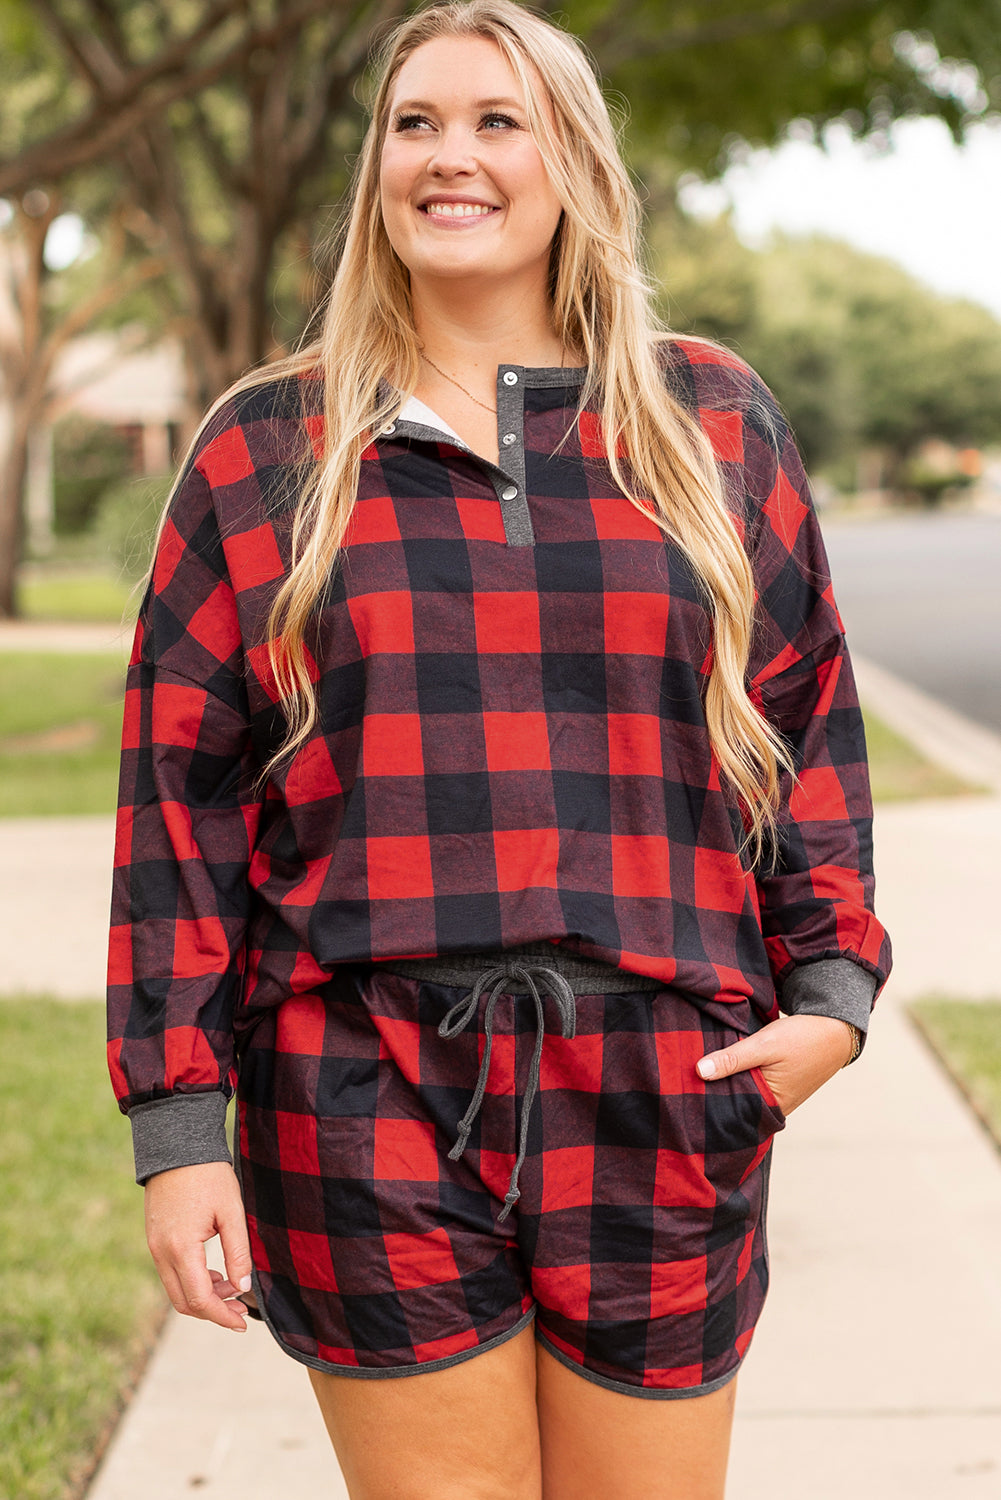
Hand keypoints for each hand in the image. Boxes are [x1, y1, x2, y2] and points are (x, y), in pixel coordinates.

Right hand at [144, 1162, 252, 1331]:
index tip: (243, 1322)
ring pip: (175, 1290)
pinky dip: (191, 1281)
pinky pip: (170, 1273)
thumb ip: (238, 1252)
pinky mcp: (154, 1239)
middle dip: (213, 1312)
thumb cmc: (208, 1175)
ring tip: (232, 1287)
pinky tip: (214, 1273)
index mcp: (181, 1248)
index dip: (223, 1316)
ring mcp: (154, 1247)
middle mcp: (161, 1253)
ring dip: (203, 1296)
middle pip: (184, 1302)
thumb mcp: (231, 1212)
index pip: (200, 1299)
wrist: (177, 1146)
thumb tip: (243, 1287)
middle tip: (241, 1310)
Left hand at [696, 1013, 855, 1116]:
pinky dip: (740, 1077)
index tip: (685, 1092)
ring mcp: (778, 1098)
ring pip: (744, 1093)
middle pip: (737, 1104)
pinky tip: (722, 1068)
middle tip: (684, 1083)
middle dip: (716, 1093)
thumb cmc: (802, 1038)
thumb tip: (699, 1072)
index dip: (710, 1101)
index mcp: (772, 1105)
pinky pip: (754, 1086)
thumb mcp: (764, 1045)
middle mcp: (775, 1107)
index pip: (732, 1111)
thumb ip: (732, 1059)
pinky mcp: (779, 1086)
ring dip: (728, 1083)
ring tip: (698, 1075)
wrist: (835, 1029)